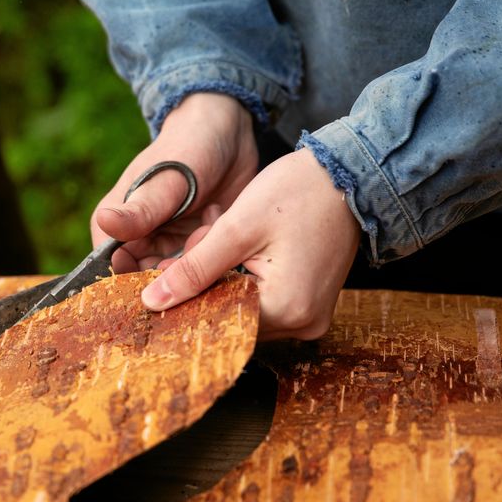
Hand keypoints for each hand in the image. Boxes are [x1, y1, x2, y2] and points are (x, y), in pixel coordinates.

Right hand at [92, 93, 257, 271]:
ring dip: (196, 261)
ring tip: (208, 223)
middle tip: (194, 247)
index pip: (112, 274)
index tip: (161, 279)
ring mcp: (169, 244)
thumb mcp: (164, 184)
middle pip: (147, 282)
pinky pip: (202, 269)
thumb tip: (105, 222)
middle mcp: (139, 241)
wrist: (226, 132)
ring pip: (178, 277)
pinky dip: (213, 256)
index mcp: (116, 228)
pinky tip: (219, 223)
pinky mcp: (196, 245)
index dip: (132, 285)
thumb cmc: (186, 150)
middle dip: (172, 274)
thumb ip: (139, 211)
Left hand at [142, 149, 360, 339]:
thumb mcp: (236, 228)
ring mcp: (310, 317)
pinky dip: (242, 281)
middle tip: (196, 243)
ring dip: (222, 282)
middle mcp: (302, 325)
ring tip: (219, 237)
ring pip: (244, 311)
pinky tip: (238, 248)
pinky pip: (264, 303)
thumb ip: (193, 269)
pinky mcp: (310, 305)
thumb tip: (152, 302)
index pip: (218, 322)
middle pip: (231, 319)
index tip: (158, 281)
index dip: (184, 302)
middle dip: (204, 287)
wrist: (349, 175)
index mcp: (286, 309)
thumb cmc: (297, 192)